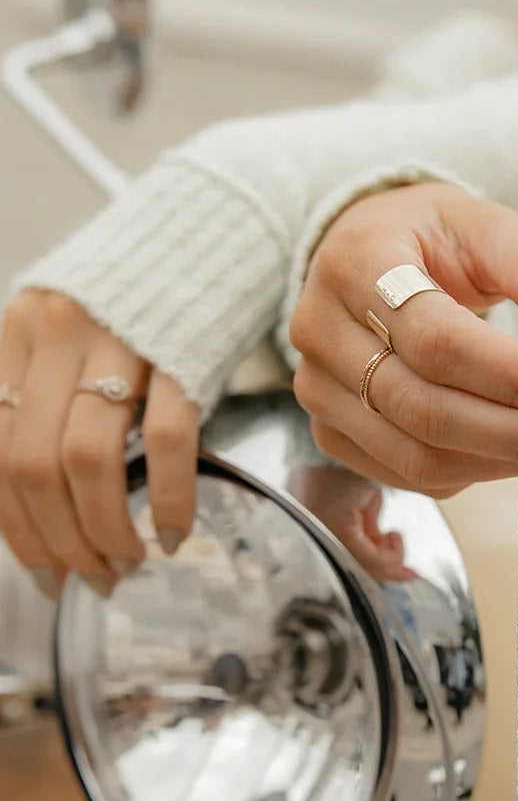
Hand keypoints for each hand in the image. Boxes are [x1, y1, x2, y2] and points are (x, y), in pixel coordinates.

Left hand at [0, 290, 199, 596]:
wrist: (214, 222)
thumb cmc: (143, 292)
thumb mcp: (69, 334)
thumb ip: (45, 398)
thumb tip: (42, 500)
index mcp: (17, 334)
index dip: (15, 527)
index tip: (43, 571)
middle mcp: (55, 334)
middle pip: (34, 465)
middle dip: (60, 541)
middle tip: (91, 578)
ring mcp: (119, 342)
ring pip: (87, 461)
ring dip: (105, 530)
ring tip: (127, 562)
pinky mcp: (182, 352)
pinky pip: (167, 440)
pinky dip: (169, 498)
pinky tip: (173, 531)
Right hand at [290, 181, 517, 497]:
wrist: (365, 259)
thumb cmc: (430, 241)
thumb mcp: (482, 226)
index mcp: (356, 263)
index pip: (436, 340)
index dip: (511, 376)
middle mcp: (321, 331)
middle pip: (425, 409)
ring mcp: (318, 390)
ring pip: (417, 457)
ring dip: (502, 462)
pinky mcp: (330, 432)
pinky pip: (408, 476)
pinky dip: (472, 473)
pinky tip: (513, 450)